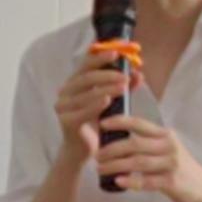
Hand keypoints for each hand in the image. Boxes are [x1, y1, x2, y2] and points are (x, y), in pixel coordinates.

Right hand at [50, 48, 131, 162]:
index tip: (118, 52)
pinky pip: (82, 111)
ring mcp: (63, 106)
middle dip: (107, 74)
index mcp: (74, 83)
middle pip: (86, 77)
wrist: (84, 150)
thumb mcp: (112, 102)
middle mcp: (65, 91)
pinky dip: (95, 105)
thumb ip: (123, 87)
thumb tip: (139, 73)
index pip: (86, 64)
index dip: (101, 56)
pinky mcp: (65, 121)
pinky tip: (107, 101)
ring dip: (106, 88)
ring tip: (123, 87)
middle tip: (125, 75)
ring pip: (86, 93)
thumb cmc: (97, 123)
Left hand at [93, 111, 201, 201]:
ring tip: (100, 169)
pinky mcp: (172, 181)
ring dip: (116, 165)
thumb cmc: (178, 167)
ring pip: (138, 162)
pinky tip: (118, 182)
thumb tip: (115, 141)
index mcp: (165, 135)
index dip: (119, 122)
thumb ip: (146, 144)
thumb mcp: (165, 149)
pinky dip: (131, 181)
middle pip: (135, 144)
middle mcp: (168, 146)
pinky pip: (147, 181)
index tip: (101, 124)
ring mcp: (171, 163)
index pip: (139, 124)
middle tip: (96, 155)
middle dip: (112, 149)